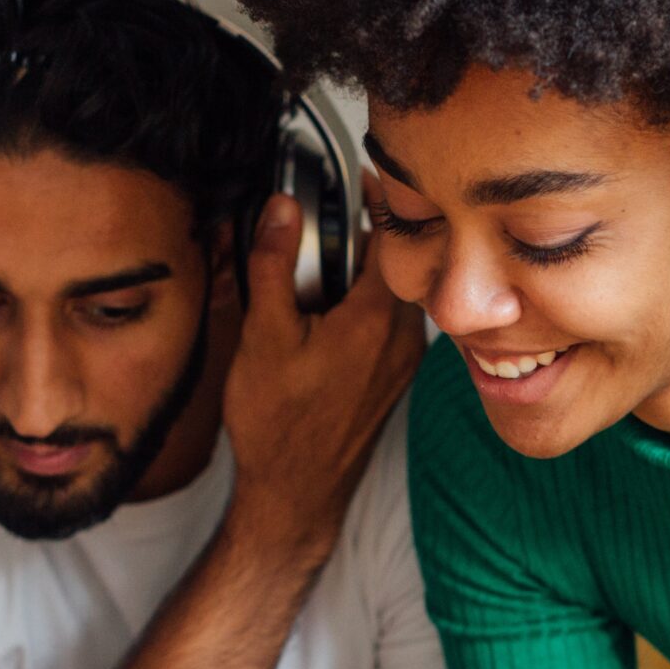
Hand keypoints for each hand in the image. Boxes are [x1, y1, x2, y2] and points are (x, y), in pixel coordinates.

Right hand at [221, 195, 425, 558]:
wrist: (295, 494)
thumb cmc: (278, 426)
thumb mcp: (264, 335)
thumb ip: (275, 265)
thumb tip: (283, 208)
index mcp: (378, 320)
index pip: (397, 235)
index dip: (380, 198)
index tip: (359, 174)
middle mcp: (405, 338)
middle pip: (395, 261)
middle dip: (358, 238)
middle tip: (317, 231)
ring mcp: (404, 360)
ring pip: (391, 293)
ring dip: (357, 276)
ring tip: (314, 281)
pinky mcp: (394, 376)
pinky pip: (387, 322)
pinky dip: (361, 307)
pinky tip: (322, 320)